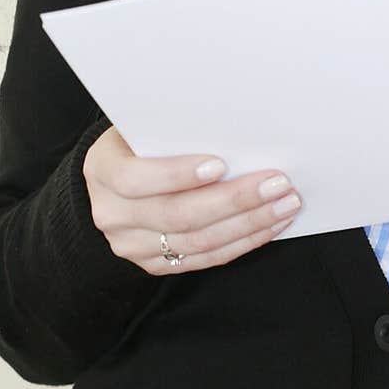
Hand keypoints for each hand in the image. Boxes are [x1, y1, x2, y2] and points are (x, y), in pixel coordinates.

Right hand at [83, 125, 302, 273]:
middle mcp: (111, 212)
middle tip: (277, 183)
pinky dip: (242, 242)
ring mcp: (131, 244)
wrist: (118, 173)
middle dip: (234, 200)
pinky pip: (203, 259)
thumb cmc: (144, 138)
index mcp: (103, 169)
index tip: (221, 164)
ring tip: (285, 204)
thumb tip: (237, 127)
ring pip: (196, 242)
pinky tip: (270, 225)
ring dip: (248, 223)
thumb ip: (177, 129)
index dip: (178, 174)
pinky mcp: (154, 264)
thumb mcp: (147, 124)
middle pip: (176, 214)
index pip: (136, 178)